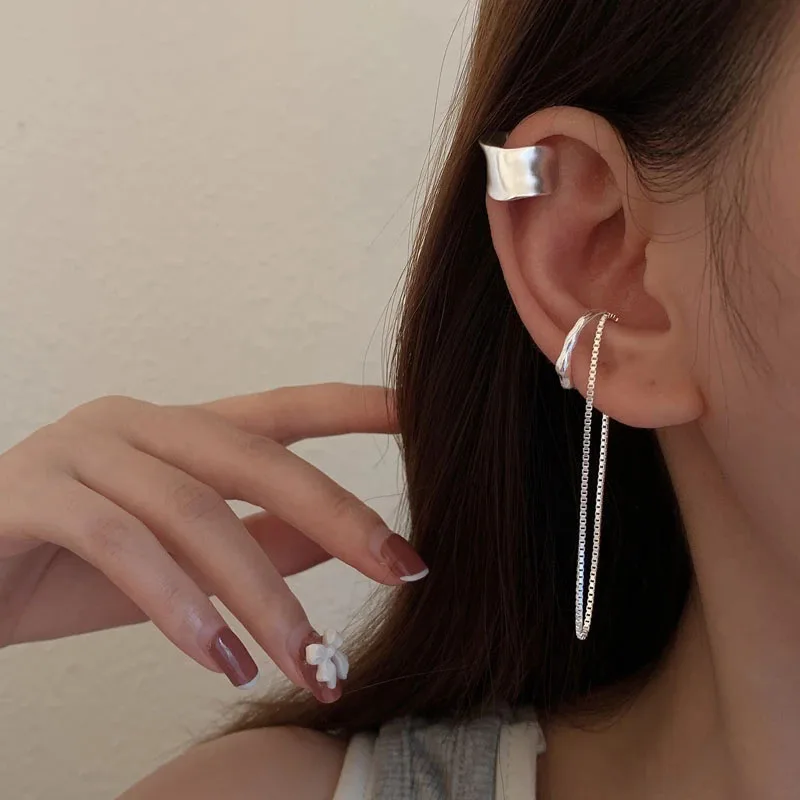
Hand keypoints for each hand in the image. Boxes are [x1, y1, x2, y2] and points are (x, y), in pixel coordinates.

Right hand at [0, 383, 425, 701]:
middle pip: (256, 456)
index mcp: (176, 429)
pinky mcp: (32, 493)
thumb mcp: (180, 556)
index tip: (420, 416)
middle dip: (337, 514)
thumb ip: (256, 540)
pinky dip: (180, 608)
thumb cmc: (67, 564)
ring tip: (308, 660)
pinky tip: (223, 660)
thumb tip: (340, 540)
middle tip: (403, 568)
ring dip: (262, 595)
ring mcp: (81, 449)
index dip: (353, 406)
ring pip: (194, 511)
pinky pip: (121, 545)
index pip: (282, 408)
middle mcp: (135, 423)